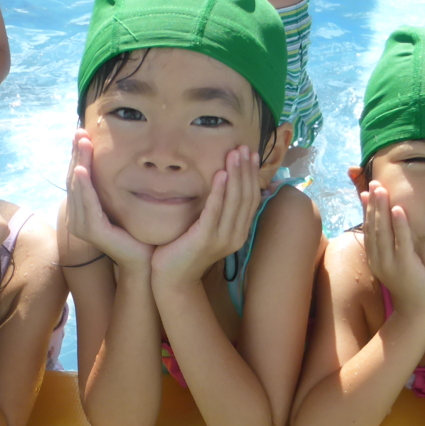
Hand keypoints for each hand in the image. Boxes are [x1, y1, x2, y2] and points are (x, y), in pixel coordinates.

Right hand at [65, 129, 153, 273]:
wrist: (144, 260)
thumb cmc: (135, 233)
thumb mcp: (120, 204)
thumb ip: (112, 188)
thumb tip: (117, 161)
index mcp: (82, 209)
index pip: (78, 177)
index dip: (79, 155)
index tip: (81, 132)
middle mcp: (77, 216)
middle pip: (75, 178)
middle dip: (77, 153)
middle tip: (79, 131)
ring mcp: (82, 225)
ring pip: (79, 187)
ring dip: (79, 163)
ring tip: (82, 143)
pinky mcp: (93, 231)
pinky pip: (87, 204)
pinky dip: (84, 187)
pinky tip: (83, 170)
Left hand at [150, 146, 261, 289]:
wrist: (172, 278)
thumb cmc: (185, 249)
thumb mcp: (207, 228)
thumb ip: (217, 211)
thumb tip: (222, 185)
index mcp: (239, 232)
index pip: (251, 198)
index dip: (252, 175)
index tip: (251, 155)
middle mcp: (236, 235)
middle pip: (246, 197)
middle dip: (246, 170)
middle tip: (244, 147)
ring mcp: (222, 238)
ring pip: (235, 201)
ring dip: (236, 174)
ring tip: (234, 154)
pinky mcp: (205, 238)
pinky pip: (215, 210)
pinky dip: (220, 191)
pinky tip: (220, 174)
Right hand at [362, 181, 424, 317]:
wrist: (419, 315)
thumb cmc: (413, 289)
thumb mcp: (399, 266)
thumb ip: (395, 248)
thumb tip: (394, 232)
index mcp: (376, 258)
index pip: (369, 229)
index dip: (367, 209)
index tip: (366, 191)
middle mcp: (379, 259)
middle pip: (373, 226)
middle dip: (373, 203)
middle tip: (373, 183)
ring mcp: (391, 263)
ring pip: (383, 231)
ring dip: (382, 209)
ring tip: (381, 190)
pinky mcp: (406, 266)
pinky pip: (401, 242)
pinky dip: (399, 225)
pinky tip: (398, 209)